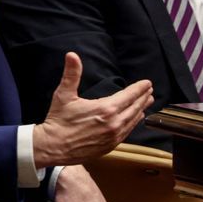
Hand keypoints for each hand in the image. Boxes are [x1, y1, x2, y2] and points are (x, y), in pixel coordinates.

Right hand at [33, 52, 152, 167]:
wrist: (53, 147)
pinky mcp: (109, 146)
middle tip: (149, 91)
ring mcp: (113, 137)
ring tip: (145, 104)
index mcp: (105, 109)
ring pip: (133, 121)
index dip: (139, 88)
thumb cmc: (58, 120)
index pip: (129, 96)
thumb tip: (72, 55)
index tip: (147, 83)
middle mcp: (113, 124)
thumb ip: (72, 73)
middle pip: (135, 108)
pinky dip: (132, 124)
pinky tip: (133, 120)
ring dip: (140, 111)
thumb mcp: (64, 94)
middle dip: (143, 98)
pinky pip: (126, 133)